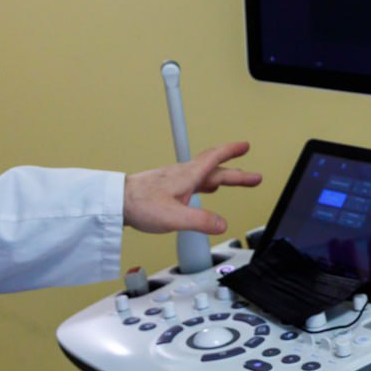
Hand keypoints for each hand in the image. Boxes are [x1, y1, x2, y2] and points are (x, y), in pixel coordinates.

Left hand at [124, 141, 261, 234]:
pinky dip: (205, 185)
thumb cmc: (139, 203)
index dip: (232, 151)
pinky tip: (202, 192)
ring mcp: (174, 181)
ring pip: (204, 176)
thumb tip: (222, 224)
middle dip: (236, 173)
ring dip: (221, 177)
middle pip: (215, 170)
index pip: (215, 158)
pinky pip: (193, 183)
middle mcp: (182, 174)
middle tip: (254, 176)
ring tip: (233, 180)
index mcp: (188, 175)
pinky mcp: (166, 189)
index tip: (245, 146)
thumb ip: (200, 221)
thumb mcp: (174, 217)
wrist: (116, 202)